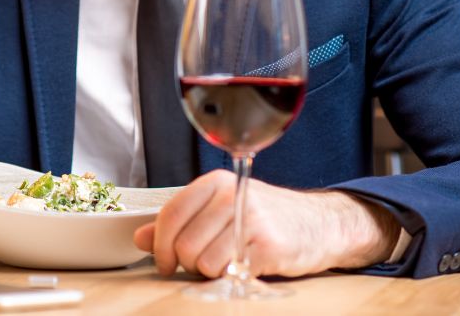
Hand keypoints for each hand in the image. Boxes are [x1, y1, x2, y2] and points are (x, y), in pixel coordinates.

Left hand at [133, 169, 398, 278]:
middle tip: (204, 262)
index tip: (163, 261)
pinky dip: (228, 276)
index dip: (160, 244)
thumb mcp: (219, 210)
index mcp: (214, 183)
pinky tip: (242, 266)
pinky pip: (226, 271)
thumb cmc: (265, 217)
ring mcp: (249, 218)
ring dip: (209, 271)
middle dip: (187, 262)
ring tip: (227, 261)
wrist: (319, 225)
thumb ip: (180, 222)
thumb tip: (141, 237)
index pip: (170, 213)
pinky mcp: (266, 244)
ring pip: (201, 260)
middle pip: (182, 242)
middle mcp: (230, 195)